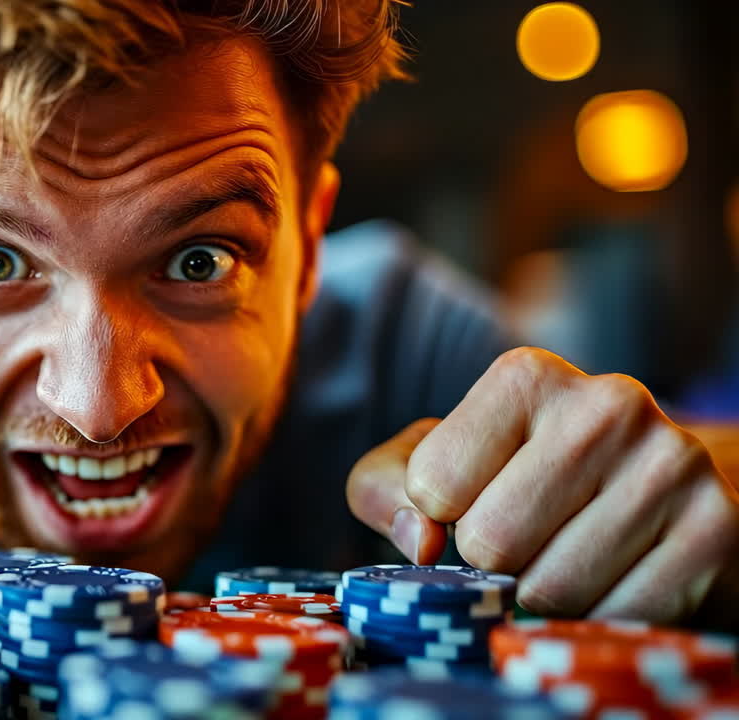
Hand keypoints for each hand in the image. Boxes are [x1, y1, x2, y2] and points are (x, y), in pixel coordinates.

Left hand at [346, 346, 738, 625]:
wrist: (665, 492)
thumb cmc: (527, 478)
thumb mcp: (441, 465)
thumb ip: (386, 487)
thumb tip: (418, 538)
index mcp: (527, 378)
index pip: (433, 485)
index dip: (441, 520)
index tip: (475, 509)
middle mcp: (607, 406)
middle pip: (491, 541)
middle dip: (493, 567)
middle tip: (524, 549)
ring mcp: (670, 465)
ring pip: (550, 589)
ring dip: (541, 601)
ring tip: (567, 566)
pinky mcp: (716, 531)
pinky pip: (617, 618)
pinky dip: (597, 622)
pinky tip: (613, 587)